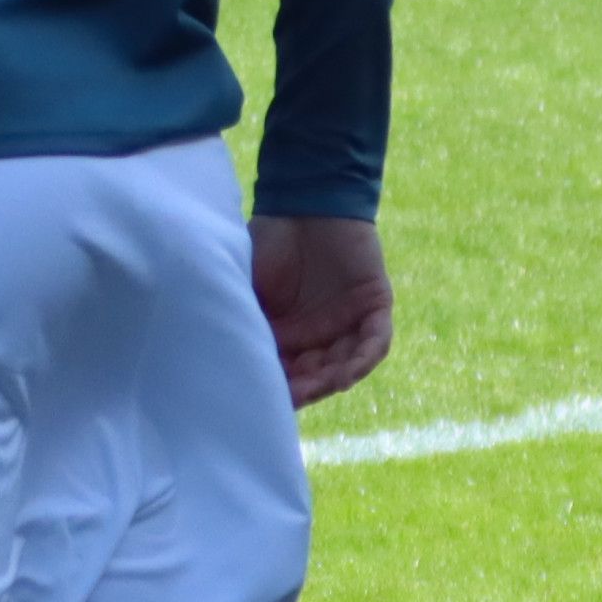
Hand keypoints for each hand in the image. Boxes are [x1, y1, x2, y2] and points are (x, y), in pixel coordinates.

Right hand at [249, 214, 392, 406]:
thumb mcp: (246, 285)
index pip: (283, 373)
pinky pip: (375, 341)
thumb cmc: (267, 241)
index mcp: (285, 334)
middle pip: (316, 375)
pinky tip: (349, 369)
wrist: (305, 202)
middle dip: (306, 389)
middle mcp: (318, 336)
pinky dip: (364, 356)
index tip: (261, 399)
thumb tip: (226, 356)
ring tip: (319, 386)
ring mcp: (347, 323)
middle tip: (292, 397)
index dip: (276, 389)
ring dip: (333, 378)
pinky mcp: (374, 306)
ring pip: (345, 364)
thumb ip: (245, 318)